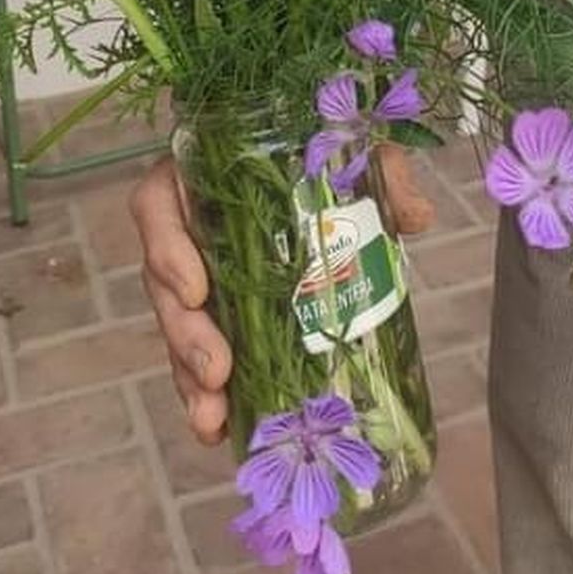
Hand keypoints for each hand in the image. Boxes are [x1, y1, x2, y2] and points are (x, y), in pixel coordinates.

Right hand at [131, 145, 436, 445]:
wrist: (323, 161)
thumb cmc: (320, 147)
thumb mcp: (349, 147)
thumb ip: (382, 171)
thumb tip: (415, 214)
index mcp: (198, 175)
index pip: (157, 205)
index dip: (168, 250)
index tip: (199, 290)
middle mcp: (189, 227)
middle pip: (165, 283)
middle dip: (185, 335)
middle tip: (218, 371)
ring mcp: (200, 274)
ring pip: (178, 328)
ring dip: (190, 377)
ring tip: (213, 418)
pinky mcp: (220, 313)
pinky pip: (201, 352)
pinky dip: (210, 392)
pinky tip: (223, 426)